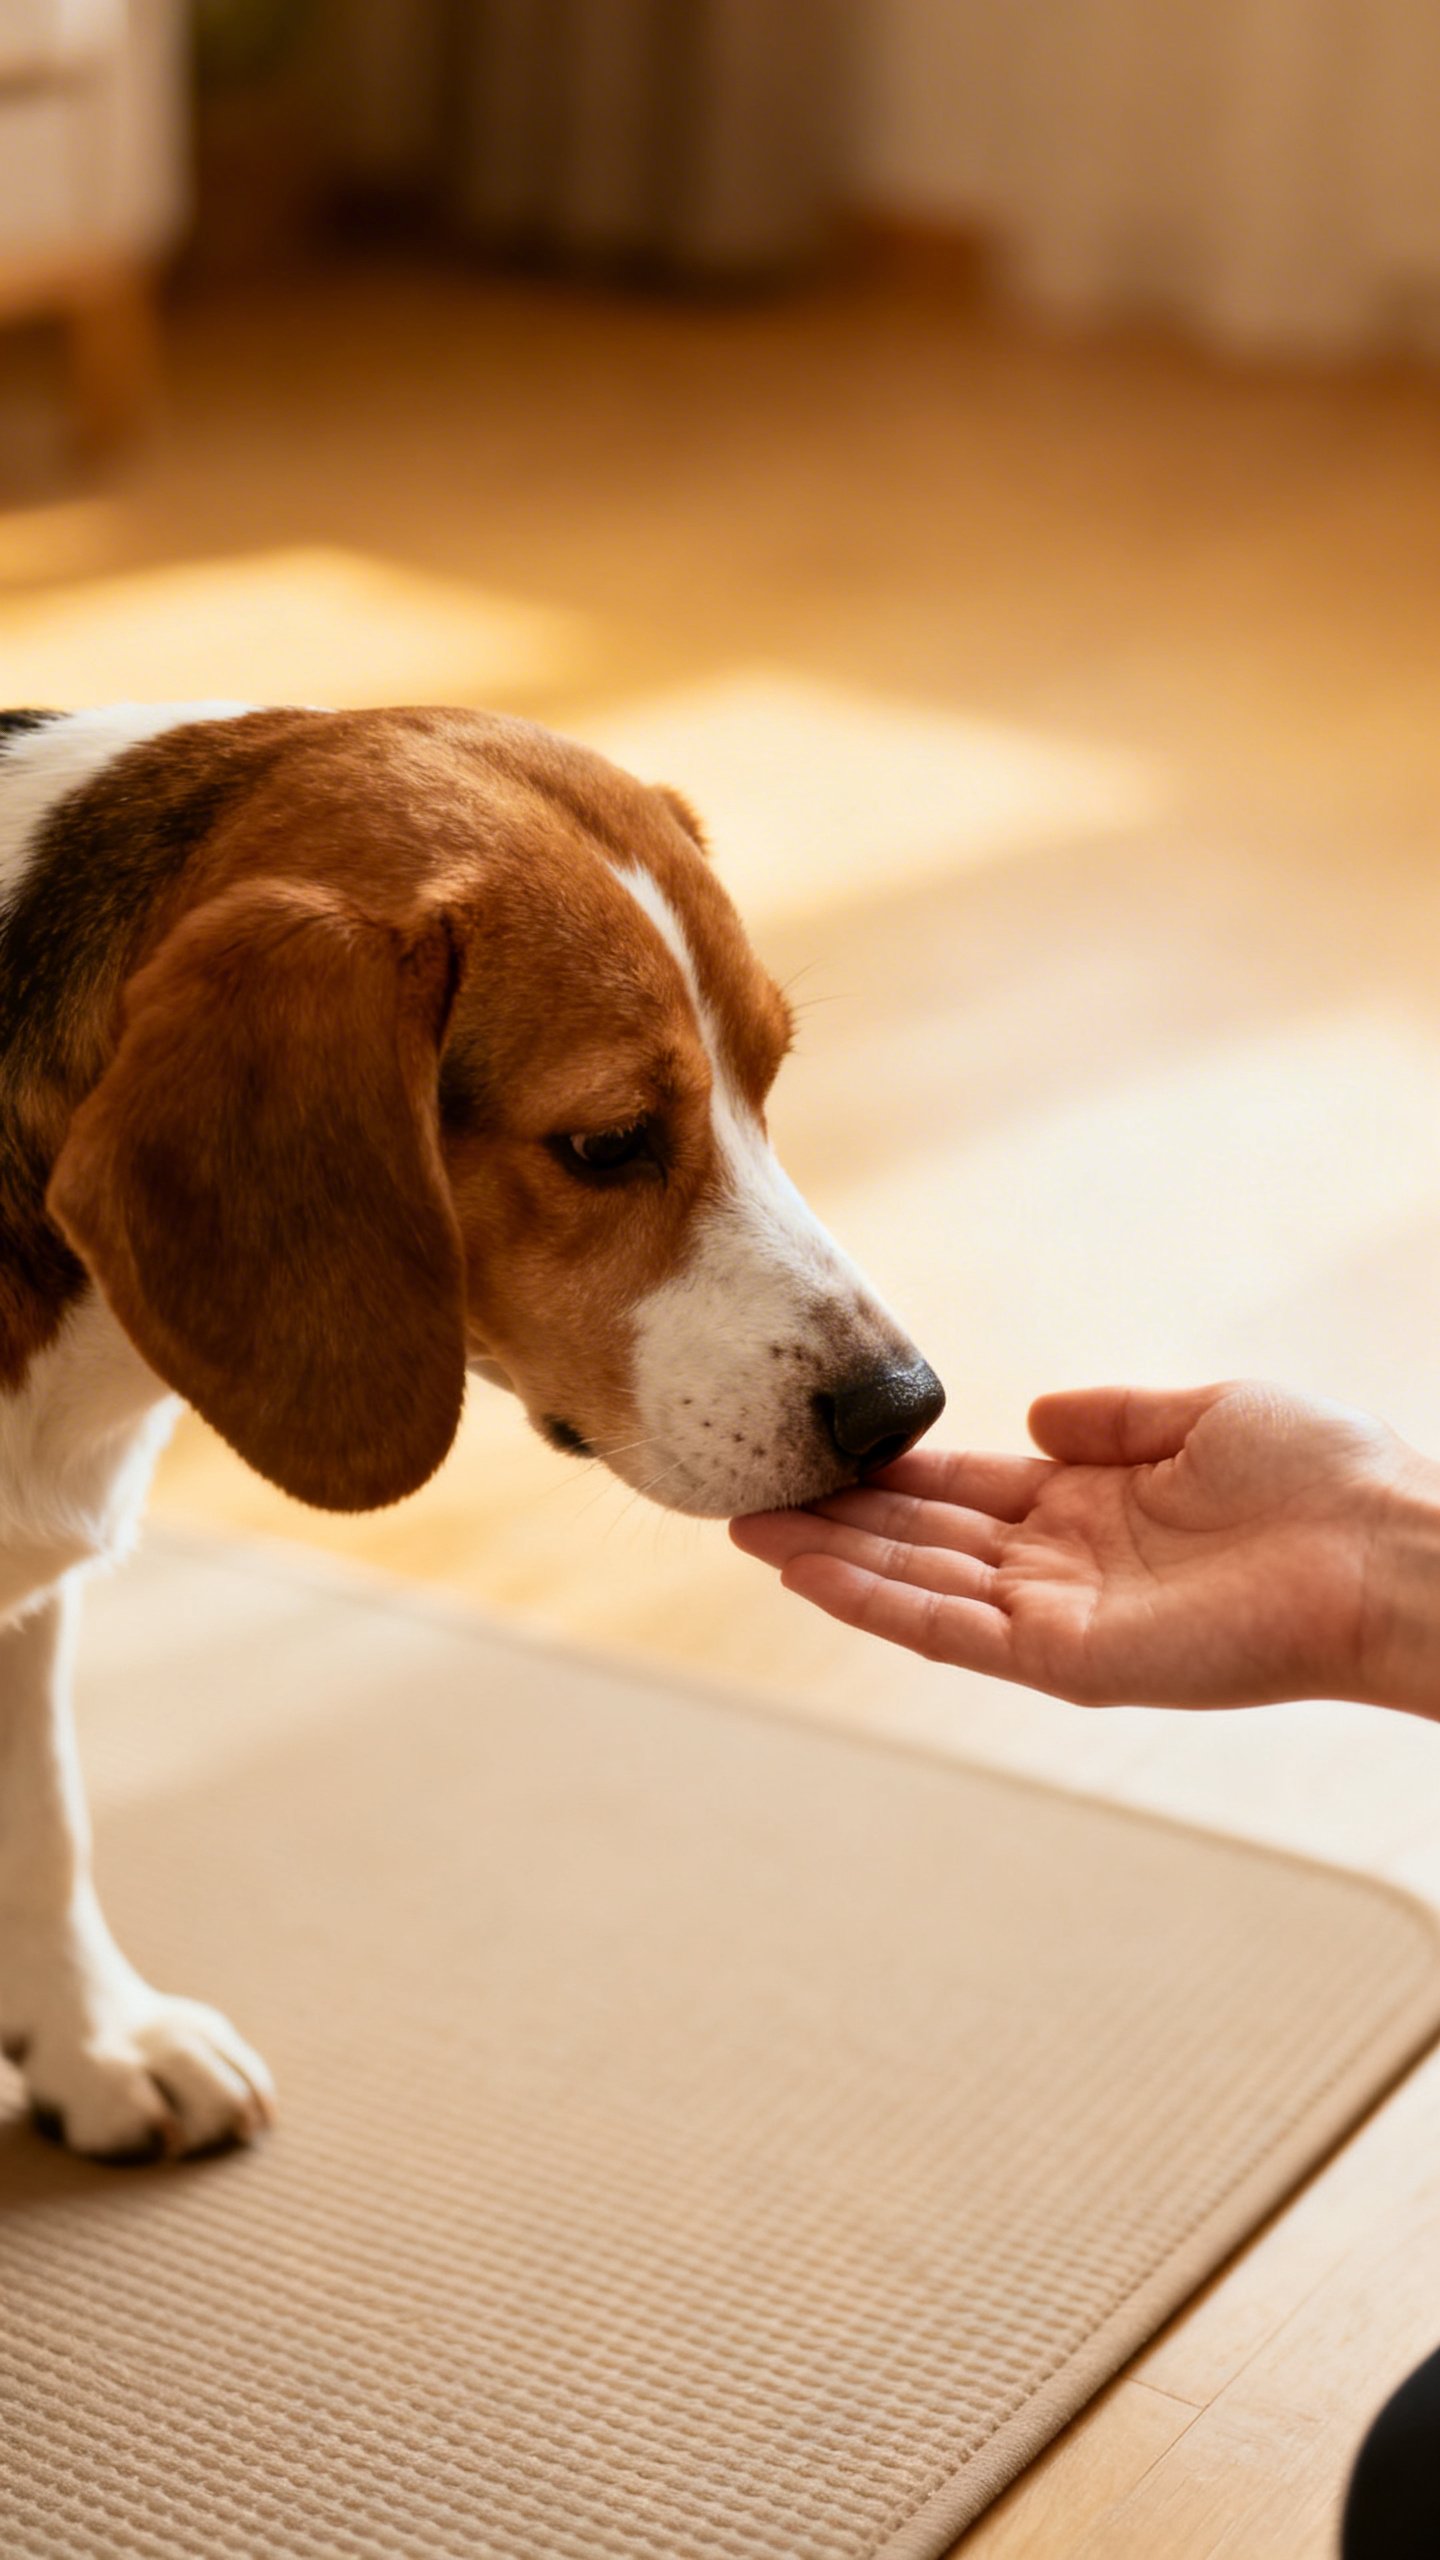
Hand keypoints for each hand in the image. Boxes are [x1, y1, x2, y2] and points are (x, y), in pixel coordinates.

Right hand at [730, 1382, 1435, 1710]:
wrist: (1387, 1546)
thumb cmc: (1324, 1477)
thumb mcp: (1204, 1412)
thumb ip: (1113, 1416)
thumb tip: (1032, 1409)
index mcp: (1089, 1504)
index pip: (960, 1489)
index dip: (885, 1472)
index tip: (812, 1450)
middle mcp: (1061, 1565)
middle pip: (921, 1538)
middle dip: (833, 1518)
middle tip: (743, 1493)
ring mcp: (1059, 1616)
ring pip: (918, 1586)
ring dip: (832, 1561)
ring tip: (748, 1531)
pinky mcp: (1068, 1658)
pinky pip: (951, 1629)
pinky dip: (877, 1603)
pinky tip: (813, 1574)